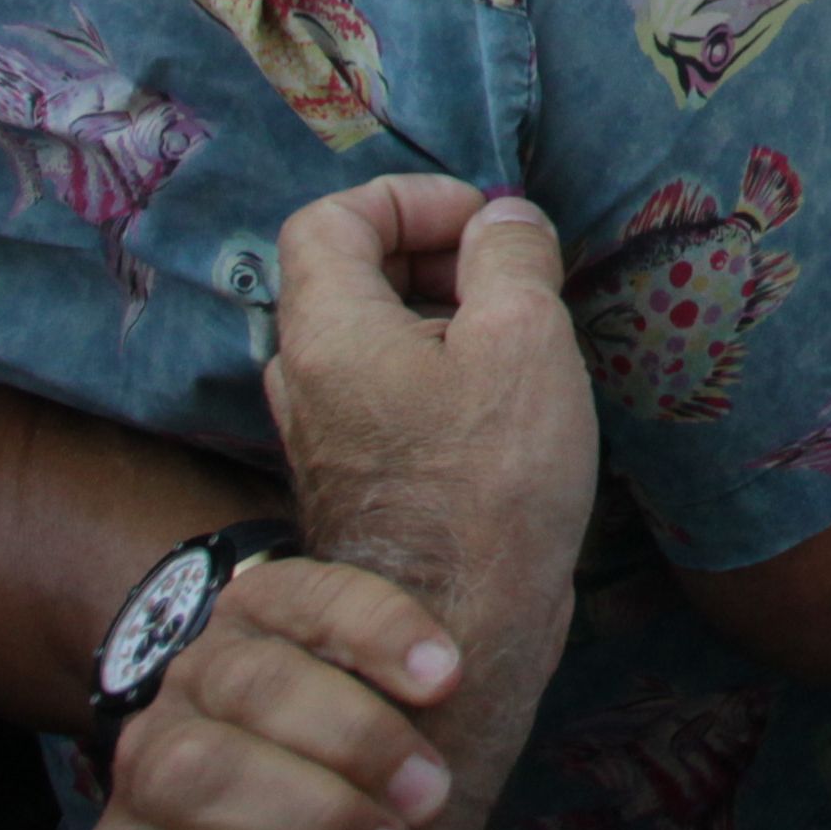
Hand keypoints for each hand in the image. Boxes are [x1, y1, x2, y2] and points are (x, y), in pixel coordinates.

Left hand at [22, 555, 476, 829]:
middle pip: (185, 779)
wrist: (300, 687)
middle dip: (292, 825)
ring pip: (252, 689)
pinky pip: (318, 600)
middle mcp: (152, 760)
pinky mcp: (271, 591)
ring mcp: (207, 666)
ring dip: (349, 742)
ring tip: (429, 792)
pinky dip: (381, 635)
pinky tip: (439, 677)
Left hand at [260, 179, 594, 628]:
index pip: (329, 219)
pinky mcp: (356, 483)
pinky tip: (504, 408)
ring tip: (518, 341)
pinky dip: (438, 374)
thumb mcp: (525, 338)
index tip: (480, 224)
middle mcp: (305, 379)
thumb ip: (511, 256)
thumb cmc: (490, 481)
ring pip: (372, 340)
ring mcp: (324, 438)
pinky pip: (384, 393)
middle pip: (349, 276)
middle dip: (433, 256)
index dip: (406, 199)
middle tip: (510, 279)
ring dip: (442, 319)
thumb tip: (503, 218)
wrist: (458, 630)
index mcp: (327, 330)